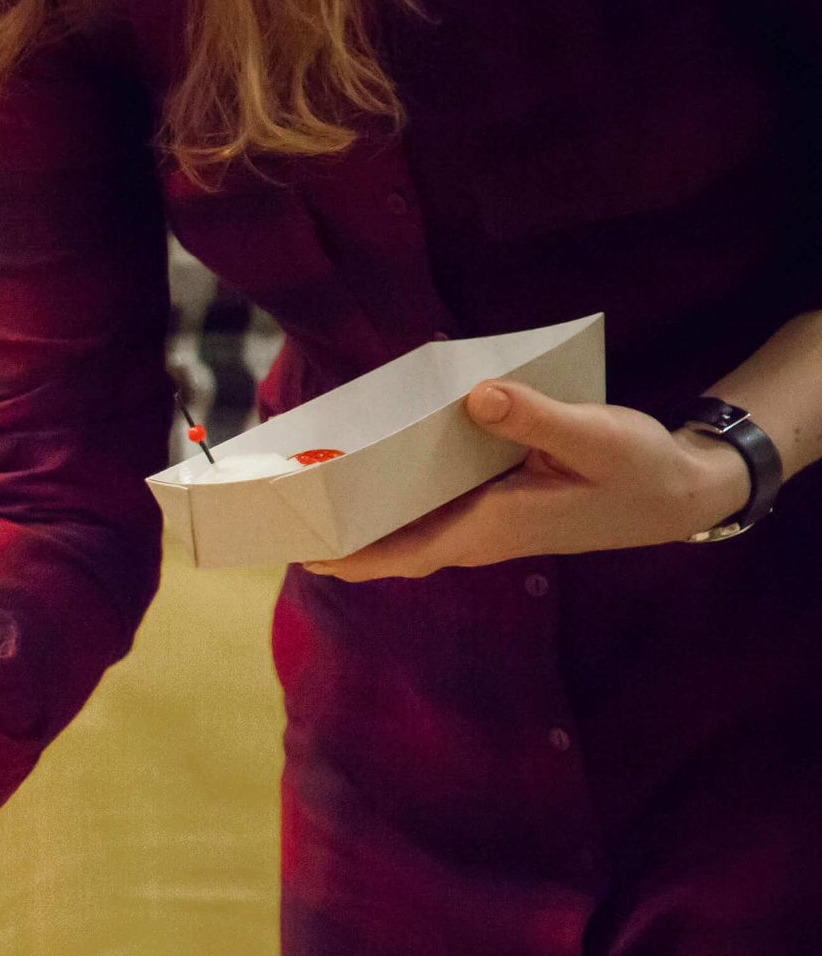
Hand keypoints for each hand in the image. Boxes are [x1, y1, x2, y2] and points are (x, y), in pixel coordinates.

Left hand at [306, 380, 750, 580]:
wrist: (677, 492)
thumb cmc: (636, 470)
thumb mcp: (593, 436)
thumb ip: (534, 418)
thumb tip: (475, 398)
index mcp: (491, 527)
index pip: (403, 554)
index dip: (349, 557)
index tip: (299, 554)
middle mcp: (478, 534)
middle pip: (390, 545)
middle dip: (336, 537)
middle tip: (279, 515)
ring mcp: (484, 523)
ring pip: (407, 527)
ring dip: (360, 516)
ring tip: (305, 491)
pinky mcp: (494, 506)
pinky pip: (431, 506)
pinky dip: (397, 493)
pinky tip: (372, 467)